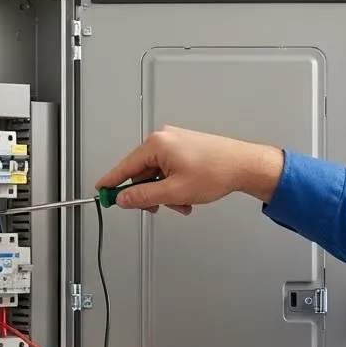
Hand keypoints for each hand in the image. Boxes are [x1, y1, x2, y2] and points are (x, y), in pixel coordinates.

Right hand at [95, 126, 286, 212]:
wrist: (244, 165)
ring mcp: (175, 143)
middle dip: (148, 193)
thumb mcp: (174, 192)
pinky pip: (169, 170)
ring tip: (181, 203)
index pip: (125, 167)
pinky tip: (186, 196)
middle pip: (141, 172)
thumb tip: (123, 198)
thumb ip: (143, 196)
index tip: (101, 192)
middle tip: (155, 207)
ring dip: (164, 193)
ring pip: (157, 174)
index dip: (112, 183)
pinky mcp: (185, 148)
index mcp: (157, 144)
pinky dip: (174, 185)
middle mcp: (164, 139)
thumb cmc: (217, 172)